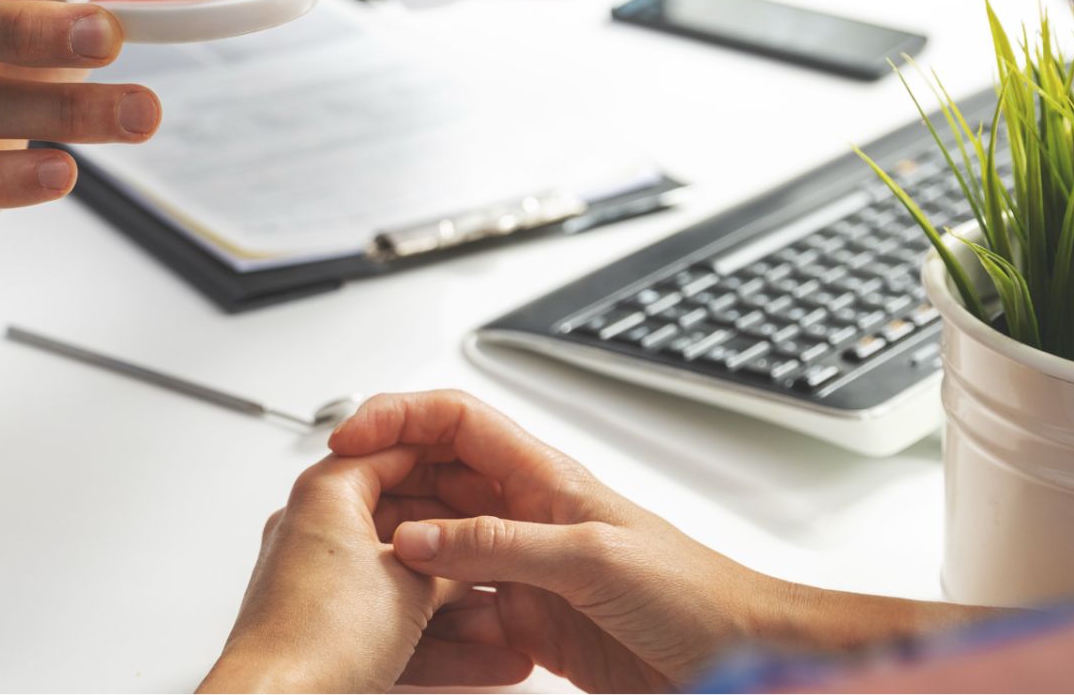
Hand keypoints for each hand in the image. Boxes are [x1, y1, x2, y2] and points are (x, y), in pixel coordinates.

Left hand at [200, 449, 532, 693]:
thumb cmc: (319, 638)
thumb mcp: (412, 586)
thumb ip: (452, 562)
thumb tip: (475, 558)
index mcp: (327, 495)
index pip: (395, 452)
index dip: (450, 462)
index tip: (488, 473)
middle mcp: (316, 531)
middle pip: (405, 522)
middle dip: (462, 545)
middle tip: (504, 544)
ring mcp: (320, 584)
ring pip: (402, 583)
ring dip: (457, 605)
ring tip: (507, 615)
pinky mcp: (327, 632)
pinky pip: (391, 625)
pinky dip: (436, 640)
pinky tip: (486, 658)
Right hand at [335, 391, 987, 691]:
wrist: (740, 657)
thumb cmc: (695, 593)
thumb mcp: (589, 558)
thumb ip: (499, 546)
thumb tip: (416, 538)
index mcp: (544, 476)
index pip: (455, 421)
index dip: (397, 416)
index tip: (345, 439)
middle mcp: (528, 514)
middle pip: (434, 483)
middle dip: (383, 493)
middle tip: (334, 518)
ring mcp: (526, 569)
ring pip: (439, 552)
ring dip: (400, 563)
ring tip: (360, 581)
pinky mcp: (532, 624)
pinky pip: (462, 613)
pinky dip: (432, 623)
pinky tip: (409, 636)